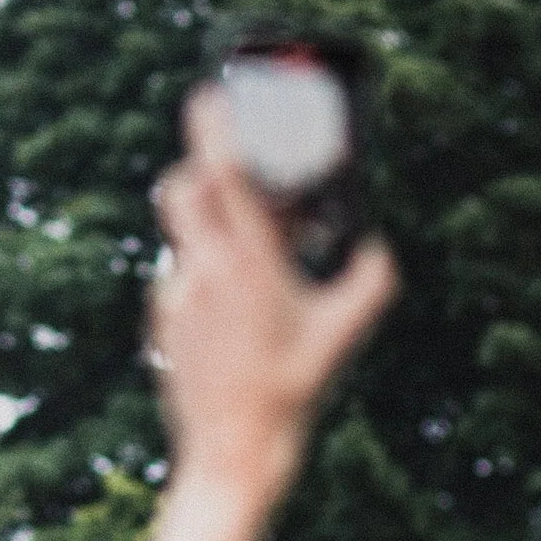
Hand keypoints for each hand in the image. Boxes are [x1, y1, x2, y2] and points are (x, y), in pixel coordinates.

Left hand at [150, 123, 398, 501]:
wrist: (233, 447)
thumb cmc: (292, 389)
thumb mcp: (342, 333)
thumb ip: (369, 281)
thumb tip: (378, 247)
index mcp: (245, 261)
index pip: (218, 172)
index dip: (211, 126)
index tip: (208, 93)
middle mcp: (202, 267)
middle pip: (183, 185)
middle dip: (204, 166)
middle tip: (237, 172)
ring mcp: (175, 290)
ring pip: (184, 230)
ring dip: (212, 222)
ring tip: (253, 249)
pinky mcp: (162, 315)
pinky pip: (181, 271)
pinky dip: (206, 269)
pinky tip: (237, 303)